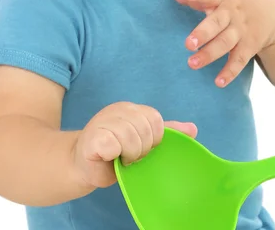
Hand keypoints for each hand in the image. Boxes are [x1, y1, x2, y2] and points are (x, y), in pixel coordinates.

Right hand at [72, 102, 196, 188]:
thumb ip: (166, 133)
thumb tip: (193, 129)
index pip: (156, 120)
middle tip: (130, 156)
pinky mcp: (93, 136)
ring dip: (129, 155)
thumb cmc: (114, 155)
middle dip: (142, 149)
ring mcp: (104, 120)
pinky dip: (115, 155)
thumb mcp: (143, 141)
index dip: (154, 139)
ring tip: (120, 158)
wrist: (82, 165)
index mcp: (132, 109)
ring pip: (131, 137)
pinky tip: (108, 157)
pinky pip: (114, 145)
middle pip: (146, 128)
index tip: (143, 149)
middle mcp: (118, 109)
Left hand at [172, 0, 274, 87]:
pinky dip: (230, 72)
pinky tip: (218, 82)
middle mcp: (232, 13)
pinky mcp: (249, 46)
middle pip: (216, 23)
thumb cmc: (236, 2)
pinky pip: (239, 60)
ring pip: (225, 43)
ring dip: (209, 54)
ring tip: (192, 64)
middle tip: (188, 44)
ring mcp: (242, 30)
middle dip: (203, 33)